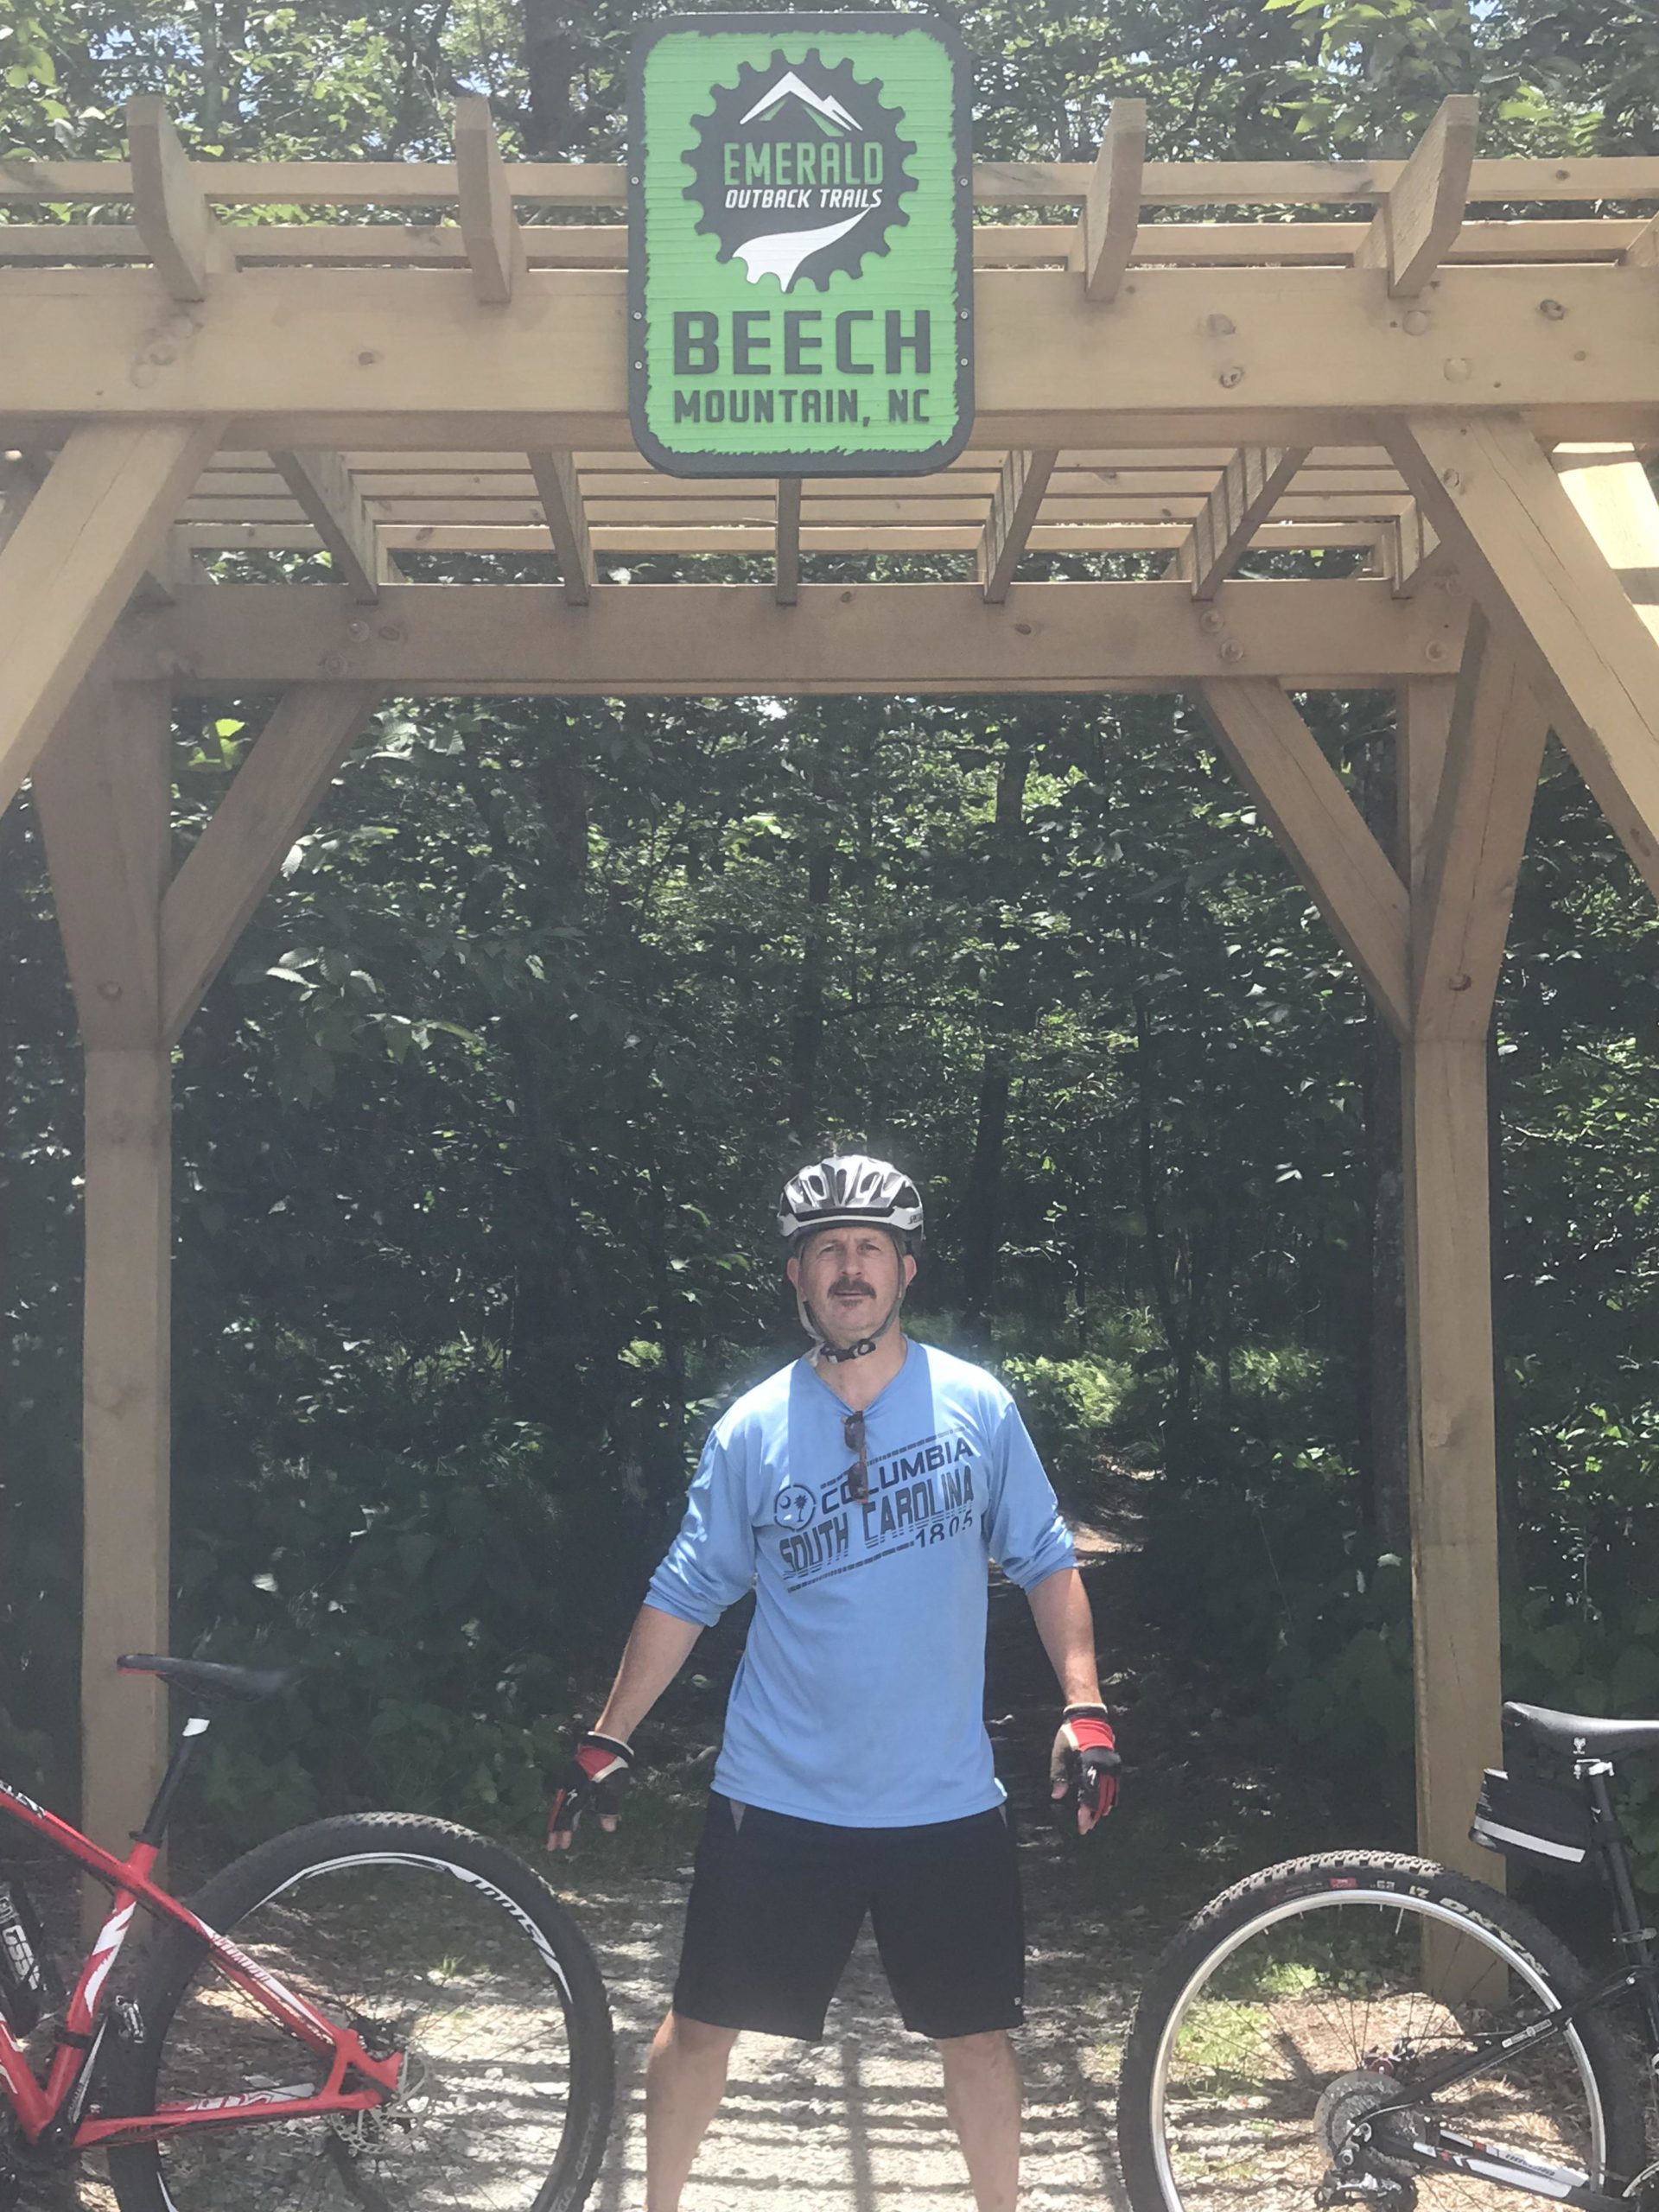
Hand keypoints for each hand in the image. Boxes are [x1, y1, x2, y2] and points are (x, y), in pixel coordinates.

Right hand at [548, 1730, 633, 1850]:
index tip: (560, 1845)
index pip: (567, 1815)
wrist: (607, 1741)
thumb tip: (608, 1828)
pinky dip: (564, 1809)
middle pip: (560, 1811)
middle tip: (551, 1846)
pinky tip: (568, 1814)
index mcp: (578, 1790)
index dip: (563, 1831)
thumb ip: (608, 1808)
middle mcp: (570, 1786)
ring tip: (557, 1834)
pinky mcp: (574, 1776)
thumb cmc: (611, 1764)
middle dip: (556, 1829)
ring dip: (559, 1820)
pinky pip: (565, 1796)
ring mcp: (571, 1780)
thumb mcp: (613, 1787)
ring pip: (561, 1804)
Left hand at [1050, 1705, 1119, 1834]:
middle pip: (1100, 1798)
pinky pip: (1115, 1786)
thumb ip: (1059, 1774)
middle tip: (1086, 1827)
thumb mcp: (1060, 1753)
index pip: (1089, 1796)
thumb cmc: (1071, 1735)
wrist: (1088, 1718)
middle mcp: (1103, 1768)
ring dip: (1102, 1808)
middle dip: (1093, 1815)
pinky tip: (1106, 1806)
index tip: (1082, 1825)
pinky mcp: (1114, 1764)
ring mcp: (1110, 1766)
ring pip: (1109, 1794)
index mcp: (1089, 1765)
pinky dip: (1111, 1797)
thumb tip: (1057, 1796)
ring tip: (1094, 1820)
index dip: (1085, 1812)